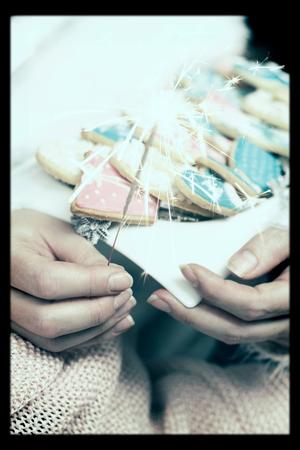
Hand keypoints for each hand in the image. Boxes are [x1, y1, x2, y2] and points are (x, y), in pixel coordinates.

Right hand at [10, 209, 135, 351]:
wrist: (12, 245)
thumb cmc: (33, 233)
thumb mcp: (59, 232)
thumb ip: (85, 256)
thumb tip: (116, 281)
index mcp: (9, 261)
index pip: (47, 281)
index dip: (90, 284)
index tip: (122, 279)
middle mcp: (4, 297)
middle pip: (49, 319)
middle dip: (96, 311)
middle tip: (126, 294)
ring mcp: (13, 318)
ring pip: (55, 339)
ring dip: (99, 327)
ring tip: (126, 305)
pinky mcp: (28, 331)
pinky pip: (59, 344)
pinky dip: (93, 336)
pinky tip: (117, 321)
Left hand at [147, 227, 288, 346]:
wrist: (299, 260)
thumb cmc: (296, 248)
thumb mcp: (289, 238)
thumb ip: (269, 248)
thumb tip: (236, 268)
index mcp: (292, 298)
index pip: (250, 304)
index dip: (215, 290)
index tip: (187, 270)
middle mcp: (284, 321)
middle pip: (235, 329)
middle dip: (193, 315)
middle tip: (160, 298)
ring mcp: (273, 327)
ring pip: (232, 333)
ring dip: (195, 319)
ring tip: (165, 302)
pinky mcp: (262, 325)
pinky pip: (233, 327)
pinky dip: (207, 317)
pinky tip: (187, 304)